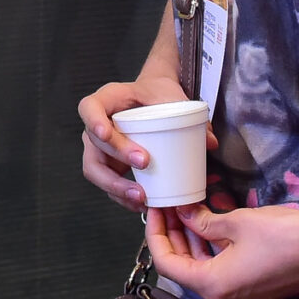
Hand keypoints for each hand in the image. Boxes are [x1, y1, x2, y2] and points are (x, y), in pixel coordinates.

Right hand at [77, 75, 215, 210]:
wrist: (154, 100)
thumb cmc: (157, 94)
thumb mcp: (171, 96)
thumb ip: (188, 113)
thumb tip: (210, 141)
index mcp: (107, 100)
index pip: (89, 108)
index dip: (93, 121)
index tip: (106, 133)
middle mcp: (97, 124)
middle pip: (94, 145)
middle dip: (117, 157)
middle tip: (144, 162)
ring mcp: (101, 148)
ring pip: (96, 171)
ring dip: (116, 186)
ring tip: (141, 196)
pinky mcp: (110, 166)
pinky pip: (110, 185)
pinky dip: (124, 197)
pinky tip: (144, 203)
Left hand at [143, 201, 298, 298]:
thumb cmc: (286, 235)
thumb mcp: (237, 223)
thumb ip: (203, 222)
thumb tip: (183, 213)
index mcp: (213, 287)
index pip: (167, 263)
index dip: (156, 233)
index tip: (155, 209)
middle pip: (183, 268)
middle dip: (173, 236)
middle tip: (168, 206)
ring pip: (201, 270)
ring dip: (191, 242)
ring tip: (183, 210)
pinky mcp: (251, 294)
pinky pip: (220, 273)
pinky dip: (210, 251)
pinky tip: (205, 225)